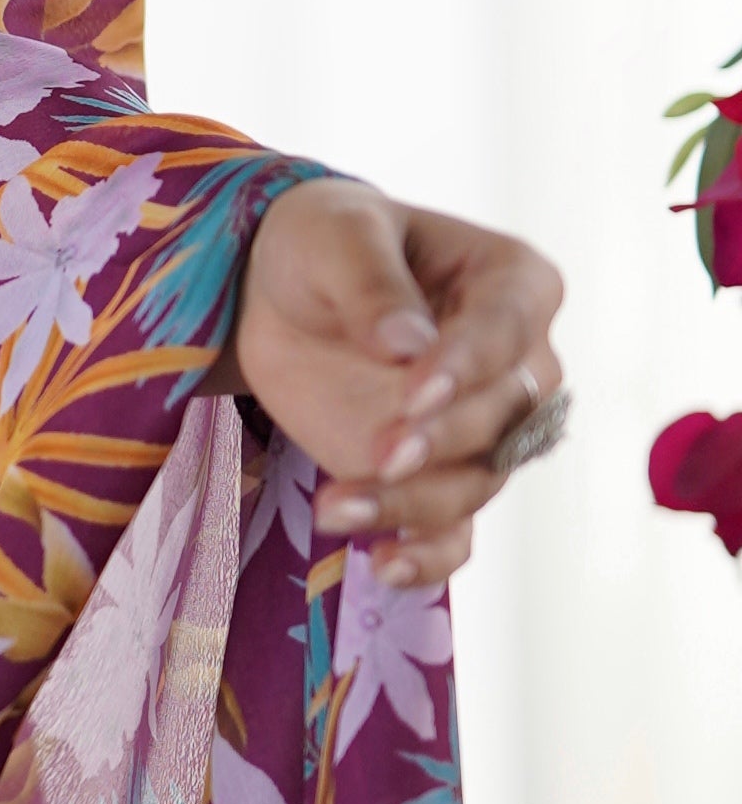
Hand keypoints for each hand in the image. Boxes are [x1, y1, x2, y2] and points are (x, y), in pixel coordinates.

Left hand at [227, 175, 565, 588]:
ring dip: (413, 506)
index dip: (466, 367)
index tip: (415, 393)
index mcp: (515, 285)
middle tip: (380, 456)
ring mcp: (480, 428)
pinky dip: (426, 557)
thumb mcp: (335, 236)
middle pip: (501, 419)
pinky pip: (455, 533)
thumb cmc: (326, 244)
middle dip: (442, 444)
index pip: (508, 333)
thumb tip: (408, 344)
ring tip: (335, 509)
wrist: (285, 293)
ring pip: (475, 482)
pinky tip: (382, 567)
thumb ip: (372, 285)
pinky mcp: (436, 478)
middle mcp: (518, 364)